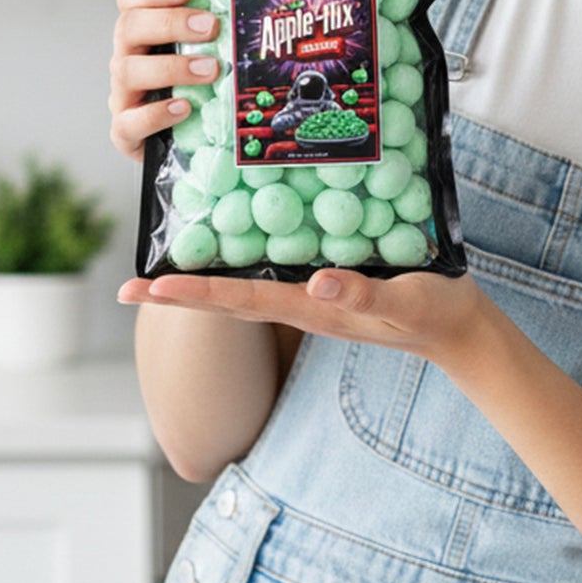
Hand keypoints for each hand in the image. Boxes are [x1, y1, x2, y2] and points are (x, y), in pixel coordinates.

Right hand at [108, 0, 220, 161]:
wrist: (184, 143)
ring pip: (127, 71)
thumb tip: (267, 1)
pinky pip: (129, 122)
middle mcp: (128, 59)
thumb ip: (224, 29)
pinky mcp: (125, 132)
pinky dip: (156, 114)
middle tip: (210, 26)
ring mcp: (124, 96)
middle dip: (171, 22)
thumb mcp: (208, 54)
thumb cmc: (199, 91)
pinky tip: (183, 108)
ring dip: (172, 66)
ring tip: (209, 69)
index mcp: (143, 35)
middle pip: (129, 28)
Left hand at [118, 267, 495, 369]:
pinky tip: (231, 253)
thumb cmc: (434, 313)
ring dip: (201, 282)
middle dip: (176, 295)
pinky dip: (241, 268)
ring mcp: (312, 299)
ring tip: (160, 273)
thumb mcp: (405, 303)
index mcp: (314, 308)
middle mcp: (303, 305)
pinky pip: (272, 279)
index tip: (147, 288)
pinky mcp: (326, 289)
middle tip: (124, 290)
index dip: (193, 293)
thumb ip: (363, 296)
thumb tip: (315, 283)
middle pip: (227, 301)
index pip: (241, 301)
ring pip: (245, 291)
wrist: (457, 329)